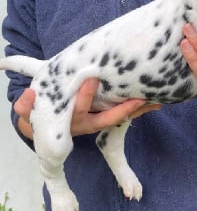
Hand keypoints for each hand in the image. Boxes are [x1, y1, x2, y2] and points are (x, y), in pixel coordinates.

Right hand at [14, 78, 161, 138]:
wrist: (50, 131)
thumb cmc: (42, 115)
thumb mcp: (30, 110)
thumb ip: (26, 104)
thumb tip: (27, 95)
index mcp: (71, 121)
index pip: (80, 109)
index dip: (85, 95)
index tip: (92, 78)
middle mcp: (88, 124)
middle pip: (108, 118)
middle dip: (124, 109)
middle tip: (140, 98)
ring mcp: (99, 121)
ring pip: (121, 117)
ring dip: (138, 110)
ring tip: (156, 101)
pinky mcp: (107, 117)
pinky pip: (125, 114)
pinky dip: (138, 108)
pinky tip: (154, 99)